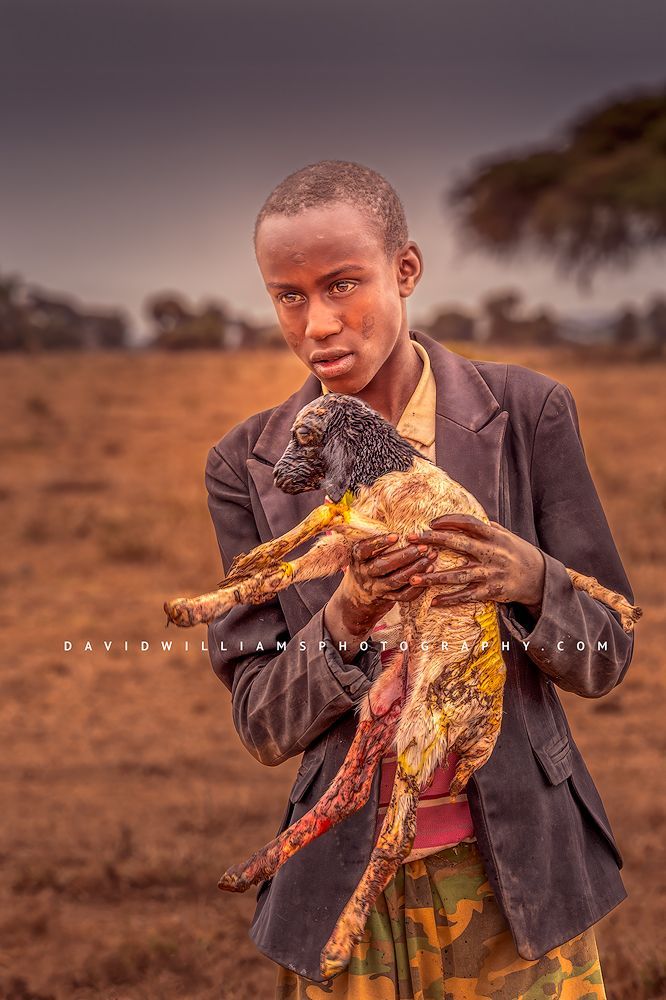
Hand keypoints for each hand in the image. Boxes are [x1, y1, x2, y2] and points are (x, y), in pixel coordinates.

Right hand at [327, 533, 437, 637]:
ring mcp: (376, 588)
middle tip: (422, 547)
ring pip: (395, 581)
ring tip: (430, 558)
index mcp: (357, 558)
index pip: (365, 550)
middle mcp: (364, 574)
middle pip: (383, 566)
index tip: (396, 536)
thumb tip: (398, 518)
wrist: (358, 596)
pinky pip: (403, 595)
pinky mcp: (387, 599)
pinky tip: (429, 572)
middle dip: (405, 556)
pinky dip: (418, 586)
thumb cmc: (366, 564)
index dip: (379, 543)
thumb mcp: (364, 552)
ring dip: (414, 569)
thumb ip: (376, 541)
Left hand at [407, 515, 544, 612]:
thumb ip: (489, 529)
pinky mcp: (491, 592)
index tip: (431, 522)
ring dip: (434, 577)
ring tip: (413, 577)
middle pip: (458, 544)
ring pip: (458, 575)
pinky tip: (433, 601)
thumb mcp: (507, 536)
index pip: (468, 523)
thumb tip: (472, 521)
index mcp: (494, 536)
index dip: (449, 521)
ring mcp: (490, 573)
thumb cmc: (519, 554)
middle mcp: (491, 553)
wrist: (540, 578)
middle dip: (432, 540)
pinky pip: (467, 596)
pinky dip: (450, 599)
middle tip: (411, 539)